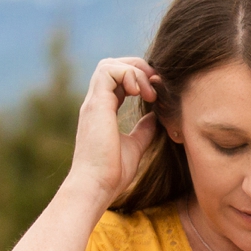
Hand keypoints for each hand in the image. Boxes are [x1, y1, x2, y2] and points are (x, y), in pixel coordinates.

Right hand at [69, 56, 161, 207]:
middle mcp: (96, 103)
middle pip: (112, 65)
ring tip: (148, 92)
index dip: (138, 78)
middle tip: (155, 86)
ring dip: (133, 70)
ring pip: (109, 64)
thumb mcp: (134, 146)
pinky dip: (128, 74)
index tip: (156, 94)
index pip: (117, 79)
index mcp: (103, 110)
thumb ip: (143, 130)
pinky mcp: (96, 105)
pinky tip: (140, 93)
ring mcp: (94, 102)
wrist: (96, 186)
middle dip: (137, 68)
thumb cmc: (111, 173)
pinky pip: (109, 71)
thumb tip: (155, 117)